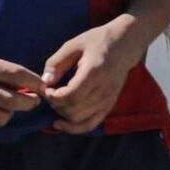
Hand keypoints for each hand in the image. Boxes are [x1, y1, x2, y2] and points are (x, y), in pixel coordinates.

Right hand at [0, 42, 48, 138]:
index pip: (16, 74)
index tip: (43, 87)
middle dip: (29, 103)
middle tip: (33, 101)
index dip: (34, 82)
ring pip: (3, 118)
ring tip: (5, 106)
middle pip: (12, 101)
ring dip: (9, 113)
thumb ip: (2, 71)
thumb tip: (31, 86)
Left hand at [34, 17, 155, 135]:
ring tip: (56, 100)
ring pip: (78, 119)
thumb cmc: (96, 42)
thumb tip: (45, 82)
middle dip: (55, 105)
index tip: (46, 88)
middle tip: (50, 93)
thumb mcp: (73, 45)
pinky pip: (89, 125)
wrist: (124, 45)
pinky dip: (73, 127)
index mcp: (95, 72)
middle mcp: (104, 89)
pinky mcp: (108, 106)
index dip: (53, 96)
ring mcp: (108, 100)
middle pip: (73, 109)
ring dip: (61, 113)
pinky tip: (60, 123)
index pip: (71, 95)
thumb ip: (56, 63)